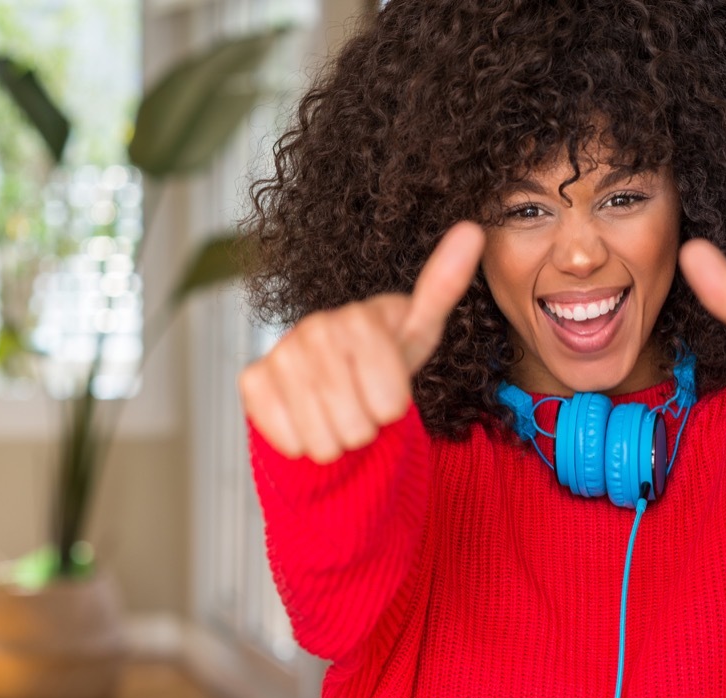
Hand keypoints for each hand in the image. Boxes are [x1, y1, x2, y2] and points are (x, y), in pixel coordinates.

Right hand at [239, 221, 485, 461]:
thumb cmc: (383, 358)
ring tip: (336, 412)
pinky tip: (307, 416)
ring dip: (335, 440)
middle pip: (356, 425)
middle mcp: (315, 328)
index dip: (392, 410)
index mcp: (360, 318)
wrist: (333, 381)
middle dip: (365, 428)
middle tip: (360, 404)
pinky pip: (288, 439)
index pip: (389, 403)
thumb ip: (444, 287)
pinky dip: (302, 442)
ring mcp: (281, 352)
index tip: (389, 393)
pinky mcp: (252, 379)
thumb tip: (473, 228)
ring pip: (322, 440)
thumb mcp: (421, 330)